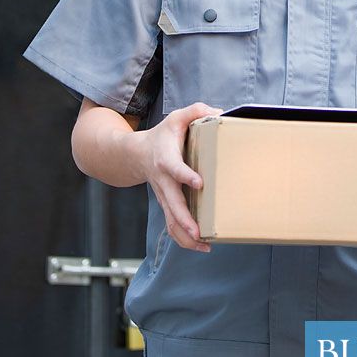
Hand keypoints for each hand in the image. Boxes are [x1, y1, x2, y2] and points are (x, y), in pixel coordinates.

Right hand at [139, 101, 223, 252]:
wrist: (137, 154)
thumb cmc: (163, 136)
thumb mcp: (177, 117)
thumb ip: (196, 111)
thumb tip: (219, 113)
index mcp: (166, 159)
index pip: (174, 169)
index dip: (185, 175)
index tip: (199, 183)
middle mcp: (163, 182)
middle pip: (172, 204)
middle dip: (185, 220)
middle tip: (199, 231)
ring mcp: (164, 197)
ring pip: (171, 221)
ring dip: (186, 236)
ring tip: (204, 244)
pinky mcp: (167, 205)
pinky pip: (172, 227)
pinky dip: (184, 240)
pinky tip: (201, 246)